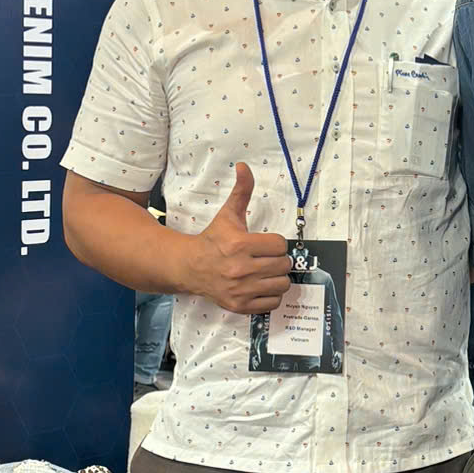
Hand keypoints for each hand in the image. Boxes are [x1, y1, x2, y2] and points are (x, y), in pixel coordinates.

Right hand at [194, 164, 291, 314]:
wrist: (189, 267)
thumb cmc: (212, 240)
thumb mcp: (227, 214)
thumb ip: (241, 191)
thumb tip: (244, 167)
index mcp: (240, 245)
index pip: (280, 245)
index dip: (276, 243)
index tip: (266, 244)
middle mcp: (240, 269)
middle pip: (283, 265)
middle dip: (278, 260)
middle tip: (266, 258)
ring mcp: (240, 289)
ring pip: (281, 285)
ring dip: (277, 278)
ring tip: (265, 272)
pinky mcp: (239, 305)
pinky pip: (272, 303)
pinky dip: (271, 296)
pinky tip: (260, 286)